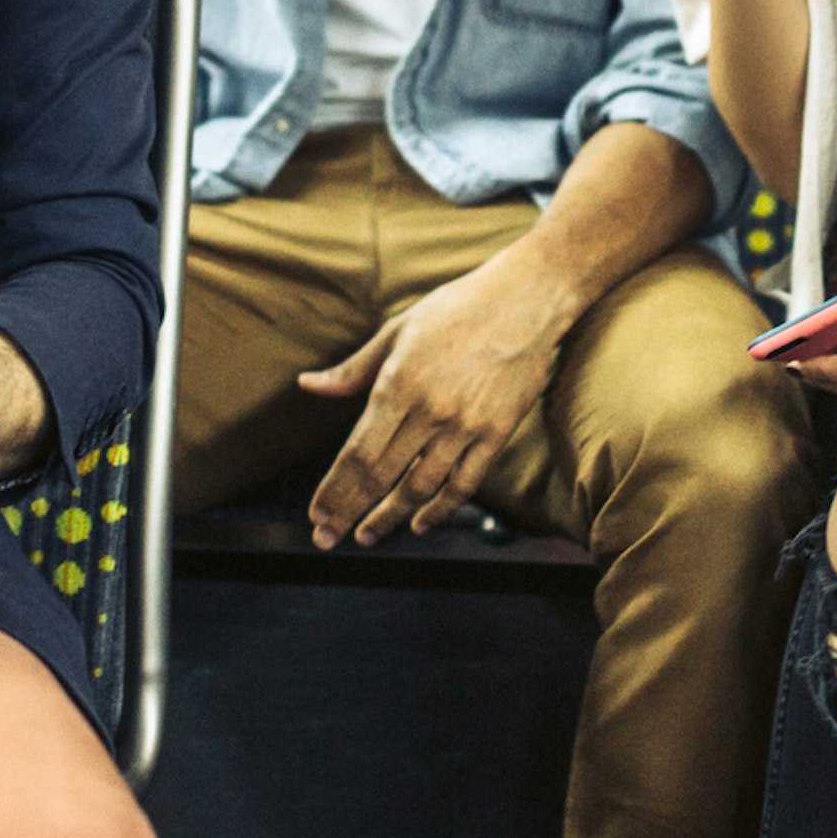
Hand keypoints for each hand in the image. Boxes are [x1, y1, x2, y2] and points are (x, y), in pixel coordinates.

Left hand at [305, 253, 576, 545]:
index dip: (334, 489)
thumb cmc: (457, 309)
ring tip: (366, 536)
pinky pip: (464, 483)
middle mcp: (430, 411)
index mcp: (399, 383)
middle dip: (349, 511)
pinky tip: (420, 523)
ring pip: (420, 487)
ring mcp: (466, 426)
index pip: (357, 453)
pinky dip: (440, 509)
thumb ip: (354, 368)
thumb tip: (308, 386)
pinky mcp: (496, 433)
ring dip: (389, 517)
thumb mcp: (398, 330)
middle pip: (381, 477)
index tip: (316, 514)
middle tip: (327, 537)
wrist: (528, 299)